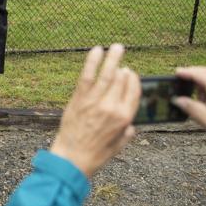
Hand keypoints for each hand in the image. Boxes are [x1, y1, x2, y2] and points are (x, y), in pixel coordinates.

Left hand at [49, 44, 140, 177]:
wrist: (72, 158)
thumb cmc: (95, 154)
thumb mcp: (119, 146)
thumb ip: (128, 133)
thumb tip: (132, 125)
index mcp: (125, 118)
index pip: (134, 92)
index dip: (133, 80)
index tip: (130, 73)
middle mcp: (112, 107)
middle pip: (121, 81)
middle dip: (123, 68)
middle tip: (121, 59)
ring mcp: (95, 101)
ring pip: (107, 74)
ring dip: (113, 58)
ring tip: (117, 46)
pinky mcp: (79, 98)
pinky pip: (88, 75)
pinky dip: (92, 61)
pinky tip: (96, 50)